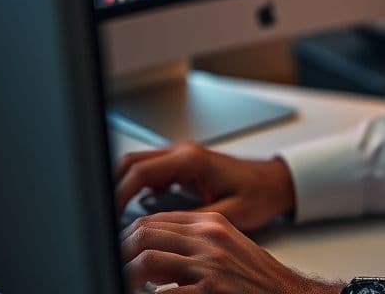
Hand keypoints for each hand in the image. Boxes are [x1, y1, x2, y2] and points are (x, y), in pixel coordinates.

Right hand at [116, 141, 295, 231]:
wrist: (276, 182)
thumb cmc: (259, 193)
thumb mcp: (226, 214)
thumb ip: (191, 220)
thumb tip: (159, 232)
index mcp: (192, 159)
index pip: (140, 170)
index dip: (118, 193)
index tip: (108, 215)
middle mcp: (184, 153)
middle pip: (131, 162)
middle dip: (114, 188)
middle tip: (108, 219)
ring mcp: (182, 157)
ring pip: (138, 165)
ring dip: (124, 188)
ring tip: (119, 219)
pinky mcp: (182, 166)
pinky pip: (149, 172)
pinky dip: (136, 189)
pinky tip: (138, 213)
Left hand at [120, 210, 343, 293]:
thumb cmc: (256, 278)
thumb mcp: (226, 248)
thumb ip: (192, 244)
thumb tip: (152, 253)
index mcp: (211, 223)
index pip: (155, 219)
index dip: (128, 234)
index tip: (115, 248)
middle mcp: (208, 238)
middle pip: (145, 233)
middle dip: (120, 250)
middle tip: (109, 264)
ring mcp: (208, 265)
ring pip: (147, 261)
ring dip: (125, 274)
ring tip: (119, 281)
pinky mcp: (210, 291)